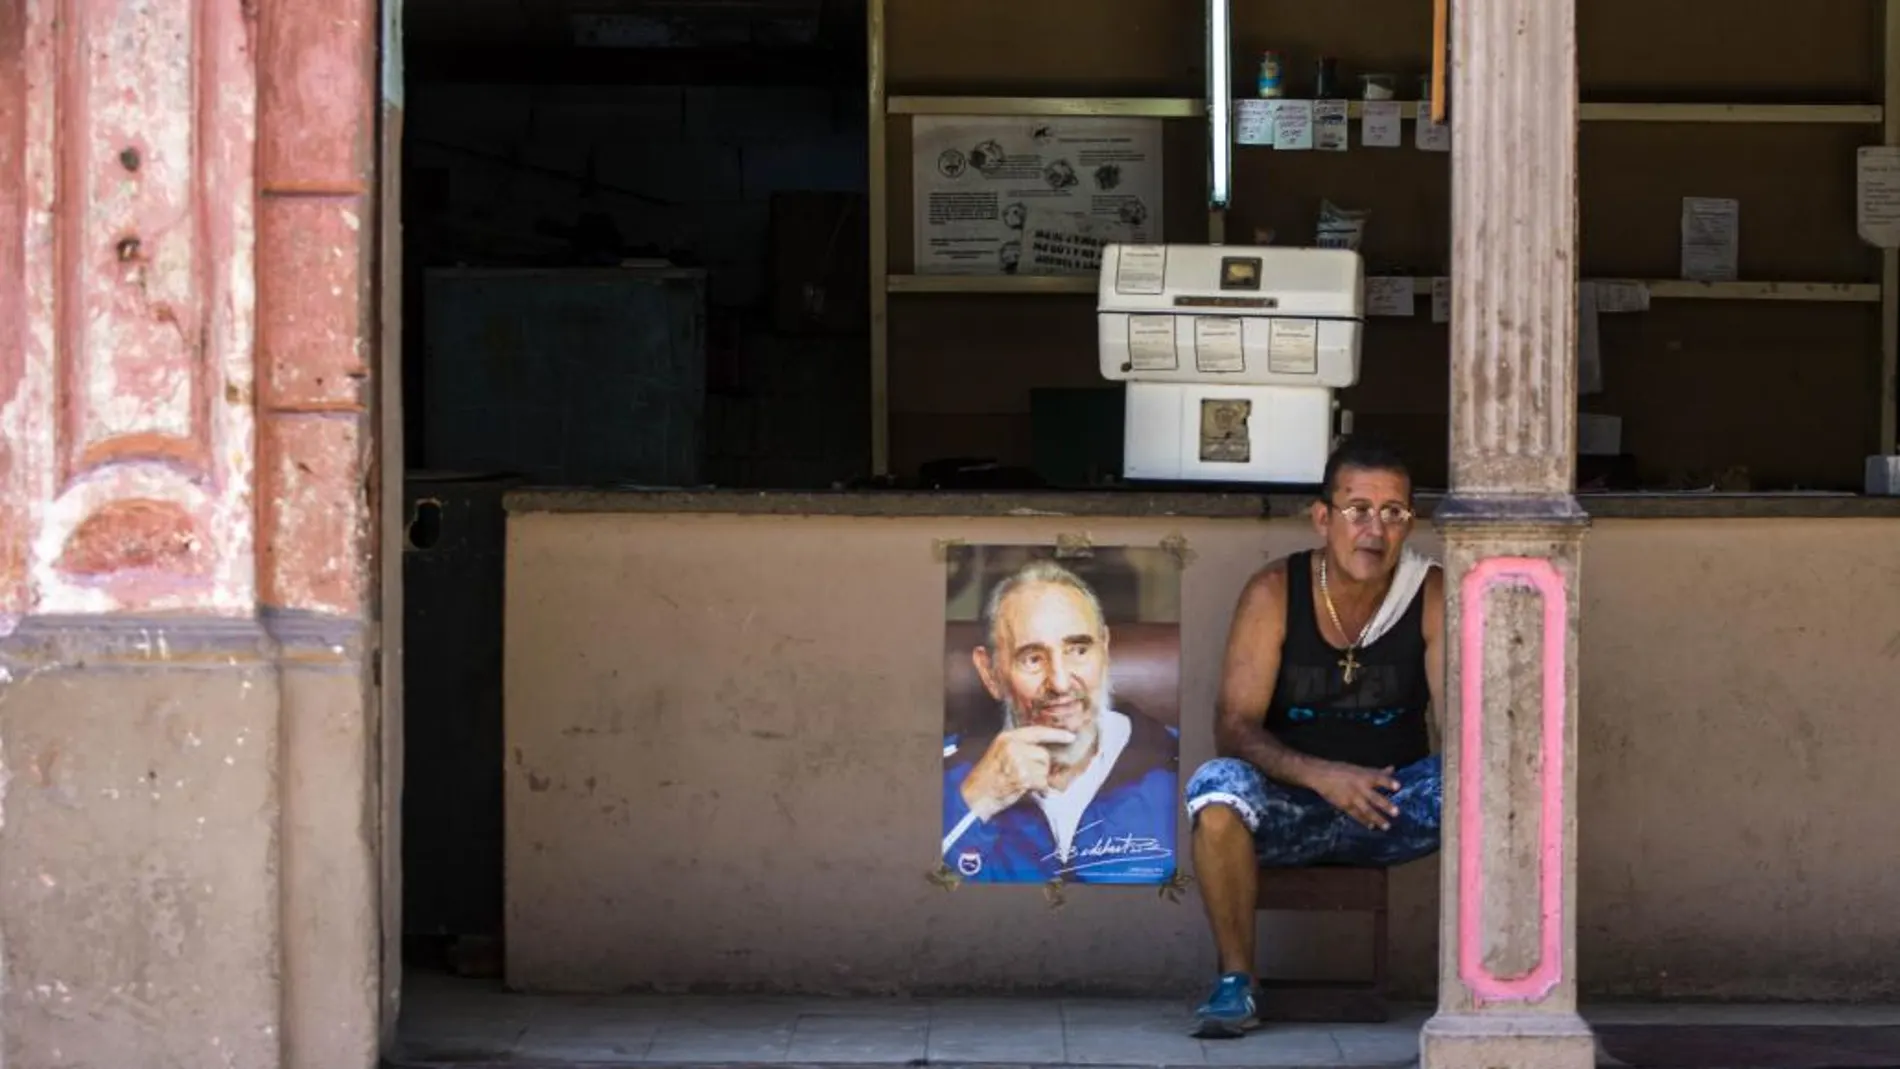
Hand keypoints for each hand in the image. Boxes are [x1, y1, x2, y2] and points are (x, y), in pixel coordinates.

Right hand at [958, 726, 1077, 820]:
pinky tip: (1028, 791)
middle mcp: (1013, 746)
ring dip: (1039, 780)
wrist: (976, 796)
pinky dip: (1040, 789)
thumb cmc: (987, 778)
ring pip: (1044, 769)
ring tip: (1023, 784)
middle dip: (1040, 768)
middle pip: (1043, 754)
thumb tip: (1043, 752)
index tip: (1070, 736)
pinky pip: (1042, 782)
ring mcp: (1018, 760)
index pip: (1037, 731)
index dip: (1055, 734)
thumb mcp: (999, 753)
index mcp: (1007, 737)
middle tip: (1027, 777)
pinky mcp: (1023, 776)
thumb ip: (1019, 747)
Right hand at [1311, 762, 1401, 830]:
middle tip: (1397, 813)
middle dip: (1385, 805)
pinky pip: (1356, 815)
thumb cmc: (1342, 770)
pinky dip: (1364, 821)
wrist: (1320, 775)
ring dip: (1377, 819)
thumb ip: (1377, 771)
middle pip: (1375, 797)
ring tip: (1387, 826)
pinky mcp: (1345, 805)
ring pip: (1367, 810)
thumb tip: (1392, 768)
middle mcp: (1359, 787)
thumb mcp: (1359, 769)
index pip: (1379, 778)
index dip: (1388, 782)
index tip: (1398, 787)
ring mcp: (1352, 798)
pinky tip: (1371, 826)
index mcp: (1363, 775)